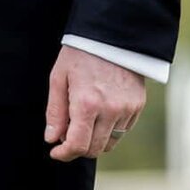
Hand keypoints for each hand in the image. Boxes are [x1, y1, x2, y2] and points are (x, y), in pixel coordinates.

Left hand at [45, 45, 145, 160]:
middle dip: (78, 149)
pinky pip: (123, 130)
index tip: (55, 152)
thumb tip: (52, 139)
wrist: (111, 36)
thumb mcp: (59, 78)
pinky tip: (99, 114)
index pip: (77, 145)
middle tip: (66, 138)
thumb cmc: (79, 54)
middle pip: (94, 149)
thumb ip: (55, 111)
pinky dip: (109, 130)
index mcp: (87, 103)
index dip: (64, 154)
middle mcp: (110, 110)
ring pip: (109, 142)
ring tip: (82, 124)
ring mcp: (127, 109)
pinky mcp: (138, 106)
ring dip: (94, 140)